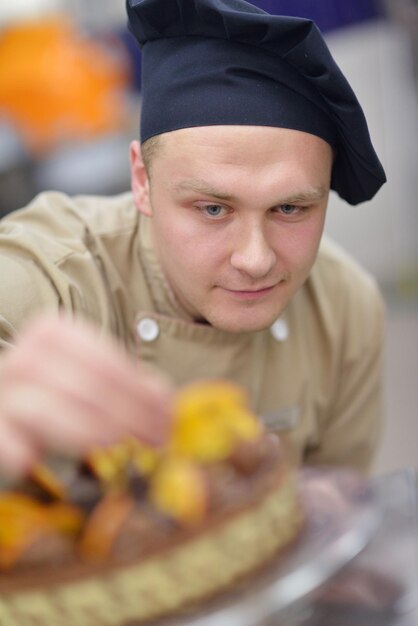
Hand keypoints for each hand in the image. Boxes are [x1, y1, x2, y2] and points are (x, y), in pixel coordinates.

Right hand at [0, 314, 172, 476]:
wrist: (11, 399)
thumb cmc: (60, 389)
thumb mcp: (94, 375)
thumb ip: (129, 383)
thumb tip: (161, 401)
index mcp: (54, 333)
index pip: (106, 364)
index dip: (141, 396)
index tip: (165, 420)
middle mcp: (24, 356)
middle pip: (86, 387)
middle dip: (129, 416)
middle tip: (156, 440)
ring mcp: (2, 392)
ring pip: (48, 410)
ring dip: (90, 432)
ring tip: (117, 445)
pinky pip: (3, 438)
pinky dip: (17, 449)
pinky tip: (32, 459)